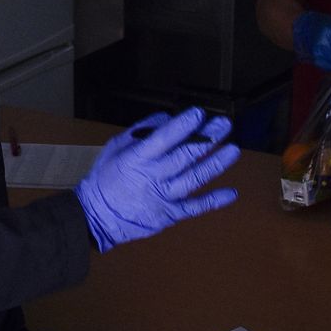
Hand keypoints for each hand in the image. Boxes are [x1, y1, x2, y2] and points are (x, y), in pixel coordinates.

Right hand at [73, 108, 239, 252]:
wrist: (97, 217)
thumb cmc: (105, 179)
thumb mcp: (114, 148)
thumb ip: (139, 131)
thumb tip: (164, 119)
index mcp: (138, 158)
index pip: (164, 138)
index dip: (183, 125)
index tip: (199, 114)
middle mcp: (154, 176)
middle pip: (186, 155)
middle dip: (207, 138)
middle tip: (224, 124)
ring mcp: (164, 197)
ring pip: (195, 178)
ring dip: (216, 163)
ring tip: (233, 149)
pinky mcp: (170, 214)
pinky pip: (195, 207)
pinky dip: (214, 201)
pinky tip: (231, 193)